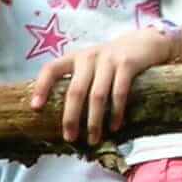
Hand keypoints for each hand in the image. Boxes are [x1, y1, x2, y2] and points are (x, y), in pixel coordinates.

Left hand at [33, 28, 174, 141]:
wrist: (146, 42)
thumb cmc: (112, 62)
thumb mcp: (91, 65)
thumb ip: (79, 81)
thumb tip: (64, 116)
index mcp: (75, 58)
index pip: (51, 69)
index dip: (41, 87)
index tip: (35, 108)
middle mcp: (89, 57)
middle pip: (75, 90)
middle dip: (71, 117)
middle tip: (69, 138)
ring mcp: (108, 59)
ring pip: (97, 95)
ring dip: (94, 121)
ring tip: (93, 139)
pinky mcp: (127, 64)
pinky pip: (119, 92)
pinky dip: (116, 112)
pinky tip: (114, 126)